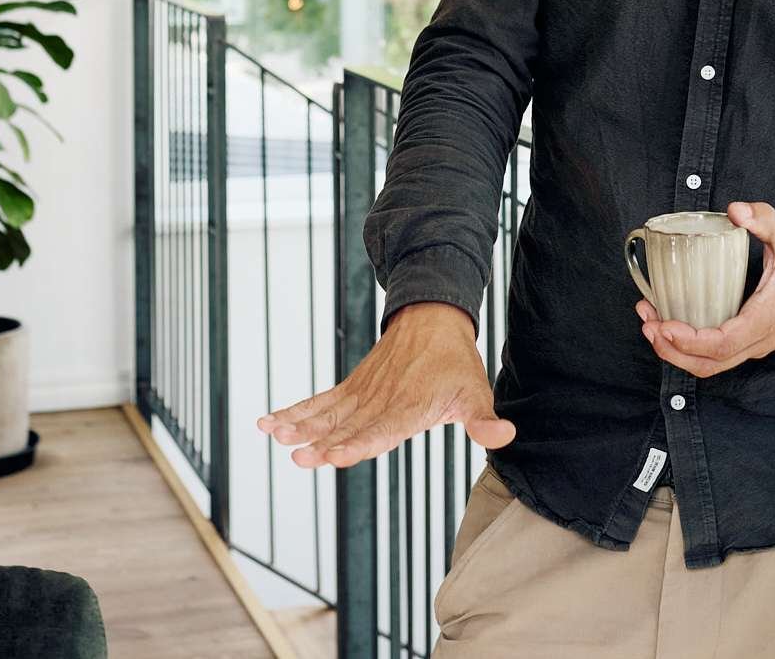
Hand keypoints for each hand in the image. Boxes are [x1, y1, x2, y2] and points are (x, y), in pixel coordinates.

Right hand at [255, 302, 513, 467]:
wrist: (433, 318)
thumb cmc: (455, 363)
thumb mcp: (475, 392)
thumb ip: (483, 421)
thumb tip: (506, 435)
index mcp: (410, 408)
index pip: (383, 430)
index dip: (360, 444)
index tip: (337, 455)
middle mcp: (381, 402)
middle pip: (348, 426)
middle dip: (322, 443)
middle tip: (298, 455)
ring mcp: (362, 395)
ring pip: (328, 414)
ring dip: (300, 426)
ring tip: (275, 436)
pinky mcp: (351, 389)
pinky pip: (319, 402)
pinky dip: (295, 412)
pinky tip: (268, 424)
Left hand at [636, 200, 774, 376]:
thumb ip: (761, 218)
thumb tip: (734, 210)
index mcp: (766, 318)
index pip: (721, 344)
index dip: (687, 341)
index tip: (662, 324)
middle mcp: (760, 339)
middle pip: (710, 365)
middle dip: (672, 350)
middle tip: (647, 323)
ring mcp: (758, 345)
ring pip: (714, 366)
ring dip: (679, 352)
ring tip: (652, 323)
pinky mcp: (754, 343)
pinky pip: (720, 356)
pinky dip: (693, 348)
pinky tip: (675, 324)